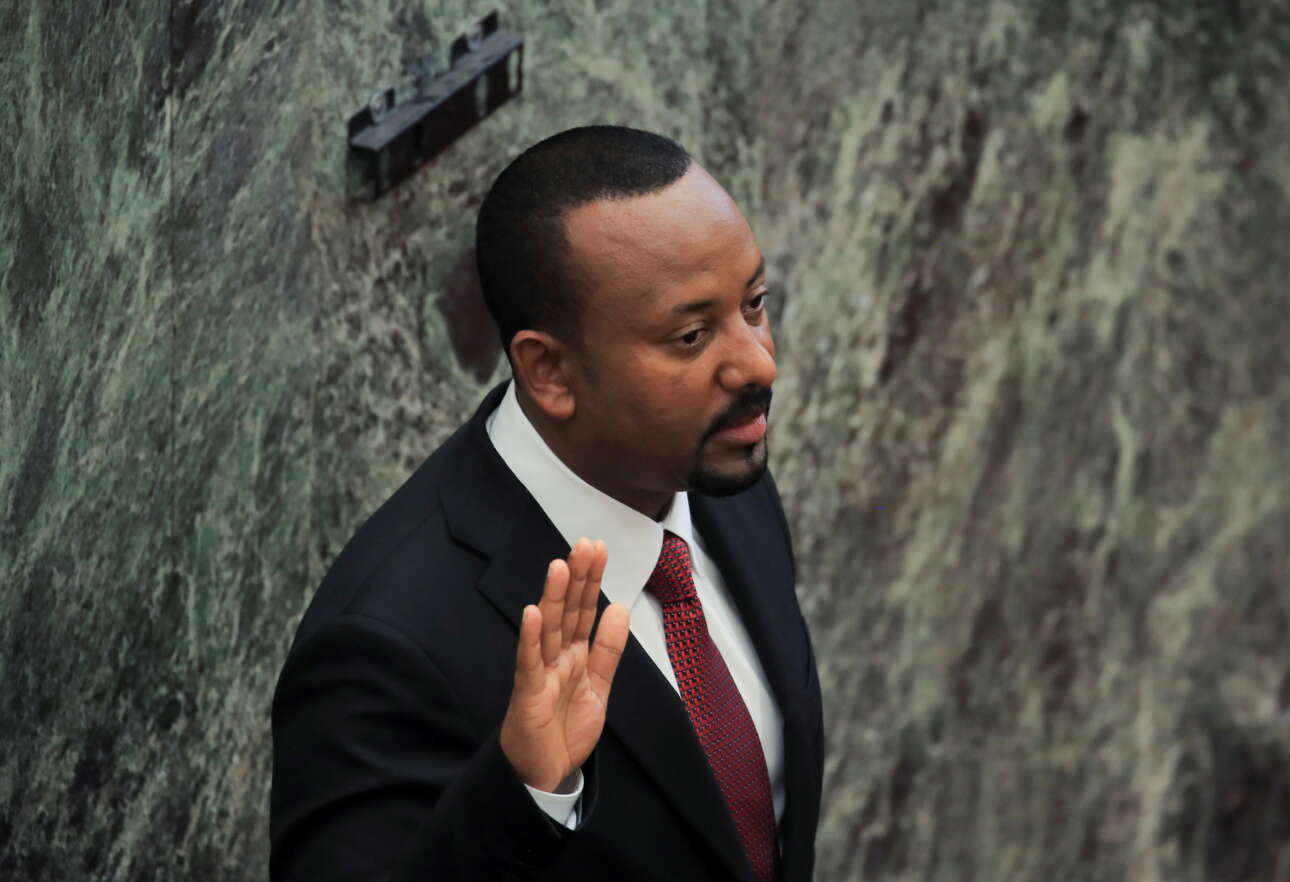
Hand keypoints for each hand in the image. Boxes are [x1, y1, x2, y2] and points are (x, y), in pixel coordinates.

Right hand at [500, 538, 630, 791]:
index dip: (591, 581)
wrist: (543, 775)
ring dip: (554, 598)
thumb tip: (619, 607)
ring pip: (548, 630)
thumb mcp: (598, 687)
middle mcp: (555, 657)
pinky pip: (529, 664)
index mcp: (574, 654)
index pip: (584, 610)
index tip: (598, 549)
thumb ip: (607, 650)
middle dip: (576, 579)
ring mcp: (539, 673)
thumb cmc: (564, 730)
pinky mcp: (527, 695)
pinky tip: (533, 614)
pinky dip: (530, 639)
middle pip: (567, 612)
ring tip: (560, 567)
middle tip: (584, 545)